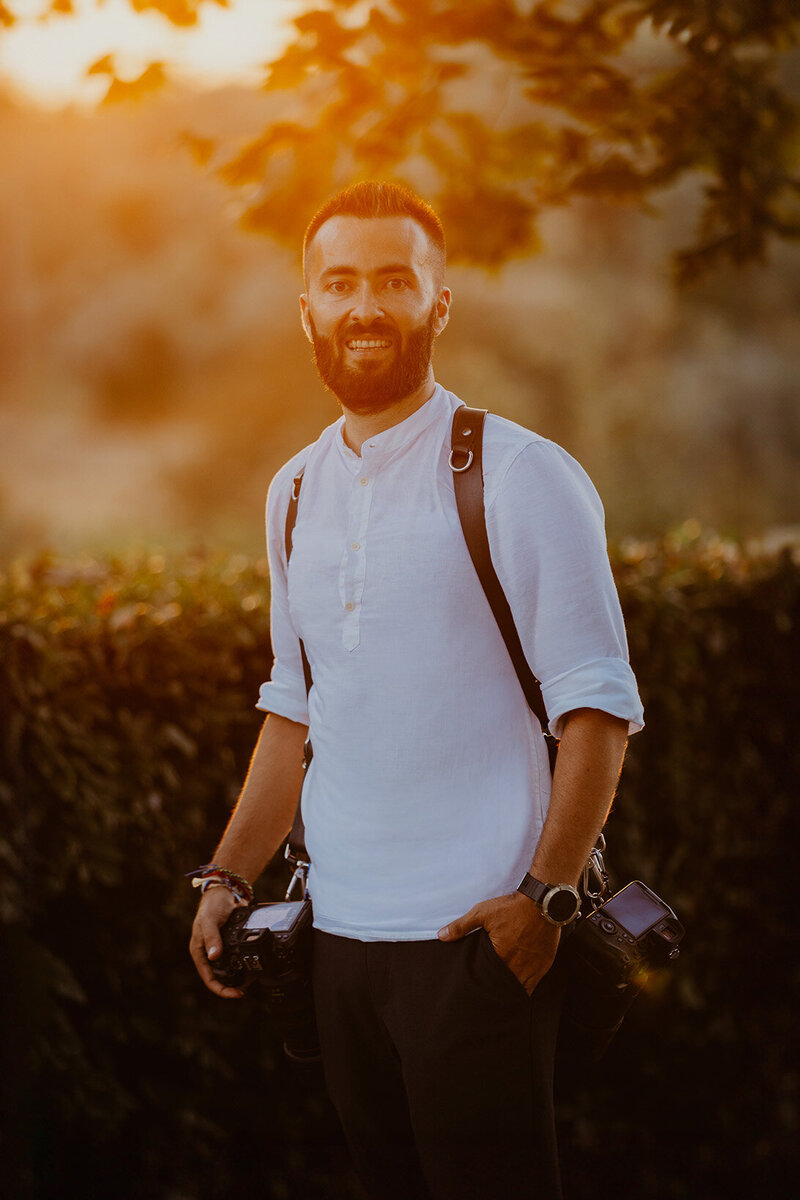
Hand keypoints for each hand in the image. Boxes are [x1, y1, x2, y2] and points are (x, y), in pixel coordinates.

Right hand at [189, 886, 244, 998]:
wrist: (224, 892)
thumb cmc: (211, 906)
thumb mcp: (209, 921)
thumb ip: (212, 937)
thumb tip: (214, 956)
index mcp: (200, 951)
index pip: (208, 978)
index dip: (221, 989)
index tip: (235, 993)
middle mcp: (209, 953)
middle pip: (220, 977)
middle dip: (232, 985)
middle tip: (247, 988)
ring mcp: (220, 949)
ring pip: (230, 969)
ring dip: (241, 975)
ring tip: (254, 978)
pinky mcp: (230, 943)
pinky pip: (238, 957)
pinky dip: (246, 962)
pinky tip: (254, 964)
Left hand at [438, 892, 559, 996]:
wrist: (542, 902)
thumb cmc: (511, 907)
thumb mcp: (483, 912)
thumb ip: (461, 926)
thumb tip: (441, 936)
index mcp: (501, 956)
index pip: (487, 979)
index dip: (482, 984)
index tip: (477, 988)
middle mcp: (518, 966)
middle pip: (504, 986)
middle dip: (496, 990)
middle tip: (488, 994)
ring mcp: (533, 967)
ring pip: (520, 988)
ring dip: (511, 990)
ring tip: (502, 994)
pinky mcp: (544, 964)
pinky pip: (535, 984)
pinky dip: (527, 987)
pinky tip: (520, 988)